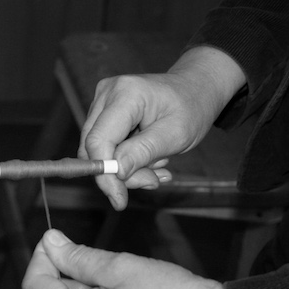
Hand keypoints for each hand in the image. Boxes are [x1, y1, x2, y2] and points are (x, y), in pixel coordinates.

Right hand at [78, 47, 245, 209]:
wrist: (194, 88)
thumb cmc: (191, 107)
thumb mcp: (176, 134)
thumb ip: (144, 151)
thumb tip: (117, 172)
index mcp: (126, 94)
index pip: (99, 140)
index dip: (105, 173)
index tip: (119, 199)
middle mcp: (107, 94)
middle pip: (94, 146)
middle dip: (119, 173)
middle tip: (151, 182)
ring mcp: (102, 101)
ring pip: (97, 150)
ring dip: (126, 168)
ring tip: (157, 167)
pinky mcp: (103, 112)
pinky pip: (104, 145)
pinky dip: (126, 160)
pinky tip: (149, 159)